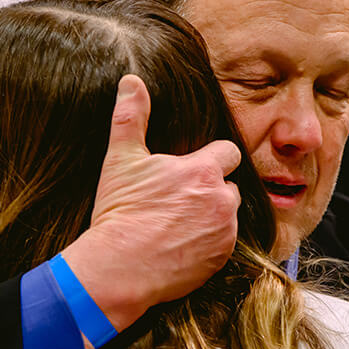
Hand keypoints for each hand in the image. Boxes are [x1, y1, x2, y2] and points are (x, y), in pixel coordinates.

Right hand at [60, 74, 241, 335]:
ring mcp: (224, 231)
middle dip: (211, 189)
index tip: (192, 169)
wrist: (119, 268)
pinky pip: (224, 244)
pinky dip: (209, 243)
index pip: (229, 152)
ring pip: (228, 215)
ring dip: (212, 216)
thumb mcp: (120, 159)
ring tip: (180, 224)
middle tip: (181, 200)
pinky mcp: (221, 259)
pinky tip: (182, 245)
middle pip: (229, 185)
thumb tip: (131, 80)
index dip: (212, 159)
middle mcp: (221, 199)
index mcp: (203, 170)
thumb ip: (131, 116)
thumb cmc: (120, 211)